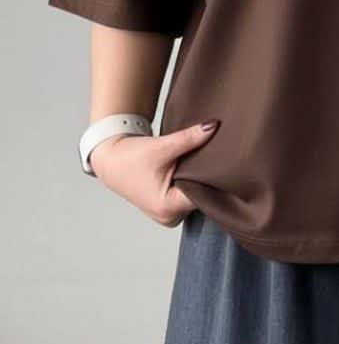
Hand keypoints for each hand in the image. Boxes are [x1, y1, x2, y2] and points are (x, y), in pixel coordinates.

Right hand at [89, 119, 219, 228]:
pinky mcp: (166, 210)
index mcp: (168, 207)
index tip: (223, 162)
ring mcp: (168, 216)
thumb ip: (190, 138)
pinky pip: (186, 198)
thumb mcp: (163, 146)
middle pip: (200, 197)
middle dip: (206, 179)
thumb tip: (214, 126)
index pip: (204, 195)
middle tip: (214, 159)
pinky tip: (193, 172)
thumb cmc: (130, 157)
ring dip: (198, 182)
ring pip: (194, 198)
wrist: (110, 159)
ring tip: (201, 164)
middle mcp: (169, 217)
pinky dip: (190, 184)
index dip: (214, 178)